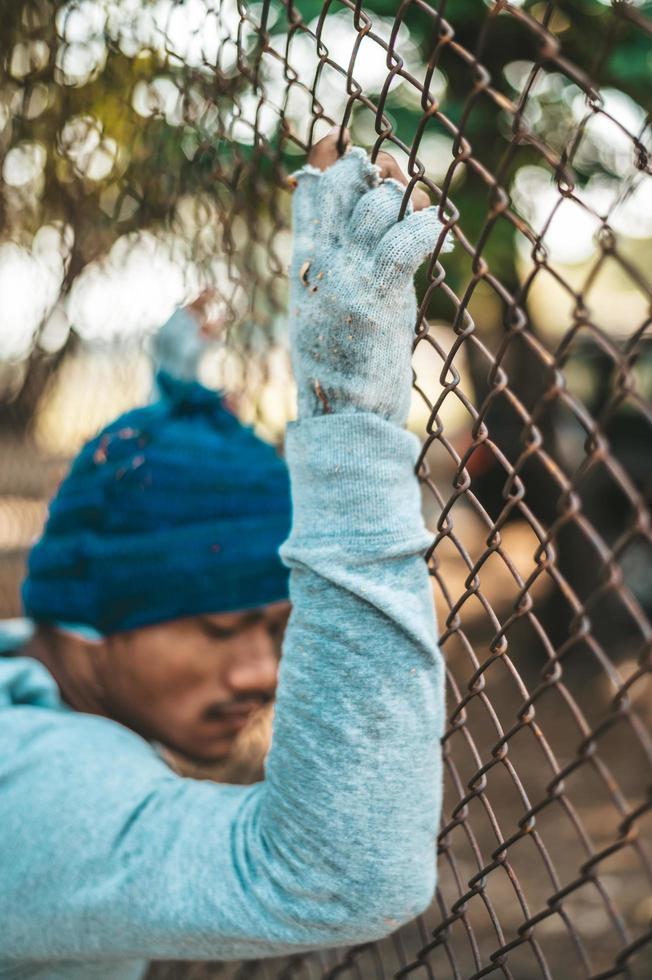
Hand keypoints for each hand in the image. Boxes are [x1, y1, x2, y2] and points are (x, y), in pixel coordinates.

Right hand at [287, 128, 452, 424]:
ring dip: (406, 202)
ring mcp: (346, 276)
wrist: (343, 416)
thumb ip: (335, 267)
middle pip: (346, 185)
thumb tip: (366, 233)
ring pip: (378, 205)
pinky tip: (440, 233)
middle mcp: (320, 262)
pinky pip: (405, 240)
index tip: (360, 161)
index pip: (311, 191)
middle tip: (400, 186)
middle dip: (379, 176)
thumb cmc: (341, 368)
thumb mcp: (323, 309)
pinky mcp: (376, 296)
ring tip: (422, 215)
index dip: (337, 165)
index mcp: (303, 263)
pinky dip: (427, 228)